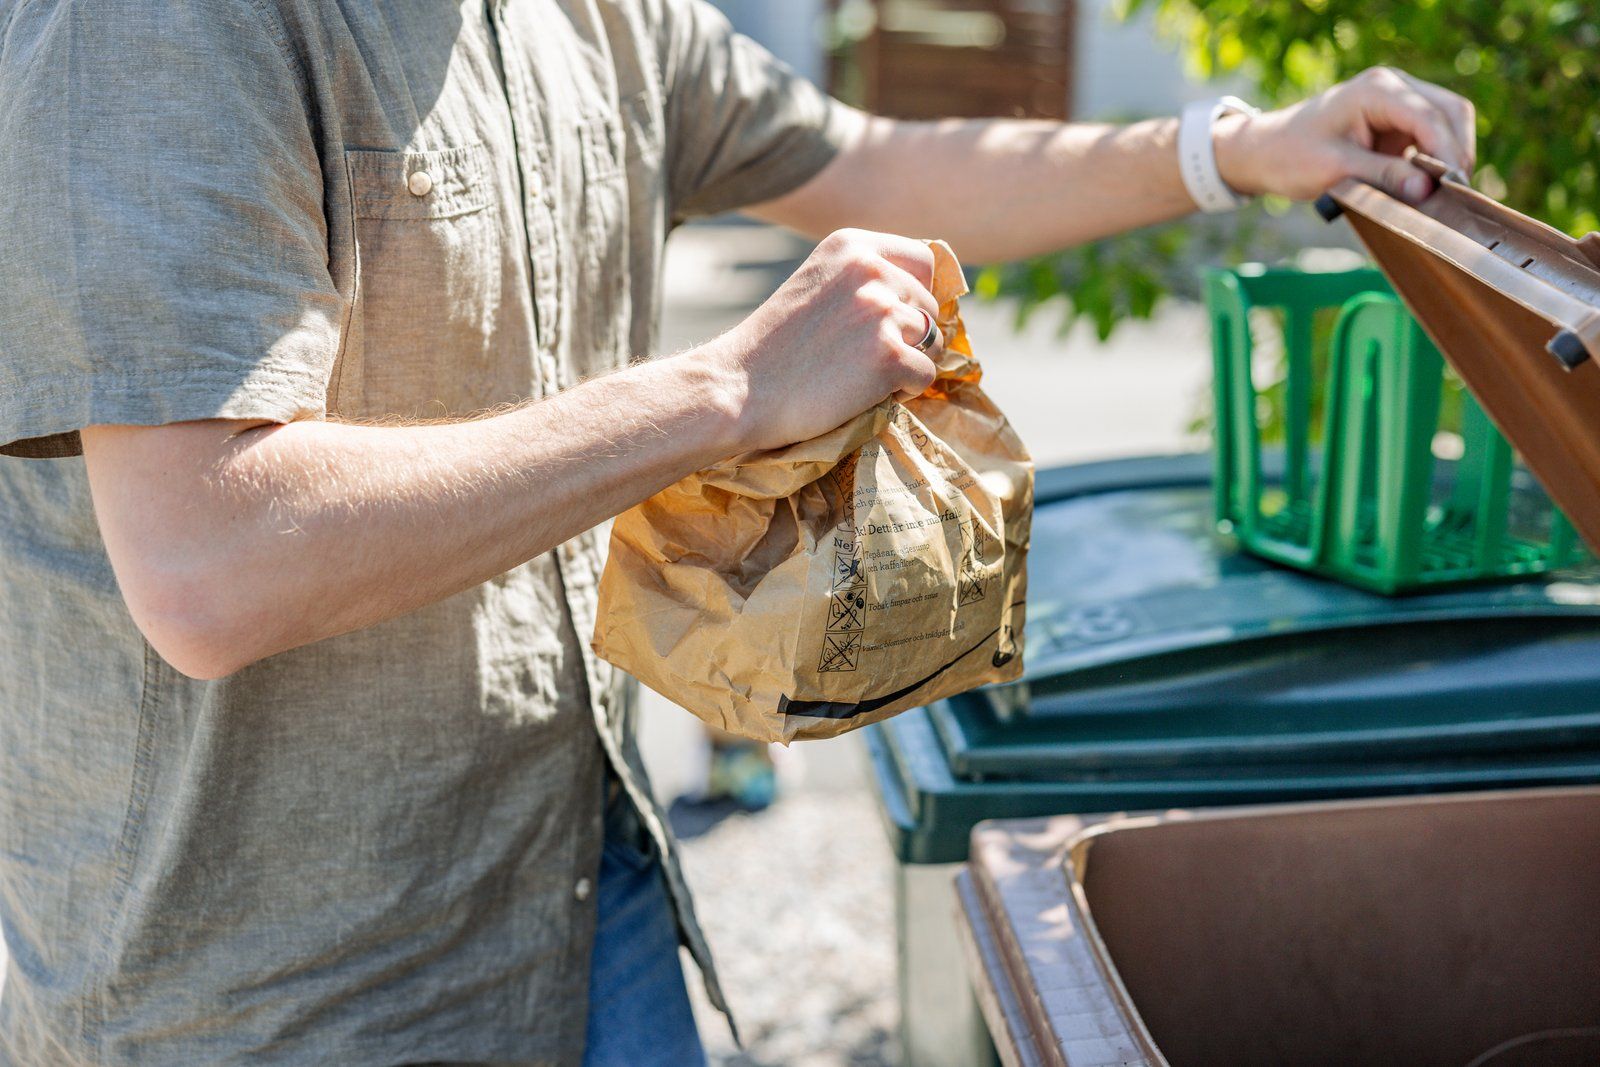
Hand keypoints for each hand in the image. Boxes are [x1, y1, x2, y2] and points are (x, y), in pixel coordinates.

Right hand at [700, 228, 941, 453]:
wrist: (738, 389)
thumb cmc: (774, 347)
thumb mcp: (816, 285)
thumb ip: (863, 280)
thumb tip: (927, 298)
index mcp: (853, 246)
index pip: (924, 261)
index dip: (914, 295)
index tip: (885, 320)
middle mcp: (872, 271)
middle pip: (929, 306)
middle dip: (908, 335)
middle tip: (860, 357)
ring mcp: (882, 313)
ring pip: (934, 341)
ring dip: (909, 363)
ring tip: (862, 375)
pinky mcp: (891, 357)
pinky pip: (926, 375)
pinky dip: (904, 392)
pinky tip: (865, 393)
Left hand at [1214, 66, 1475, 204]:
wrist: (1264, 152)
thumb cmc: (1291, 156)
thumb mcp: (1337, 170)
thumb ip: (1384, 177)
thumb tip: (1427, 190)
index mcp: (1378, 89)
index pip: (1429, 117)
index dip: (1447, 153)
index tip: (1455, 189)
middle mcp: (1394, 87)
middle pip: (1450, 112)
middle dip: (1456, 152)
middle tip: (1456, 195)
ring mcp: (1397, 101)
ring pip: (1447, 124)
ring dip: (1449, 156)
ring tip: (1444, 194)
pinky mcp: (1396, 121)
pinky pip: (1430, 137)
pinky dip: (1435, 160)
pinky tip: (1429, 188)